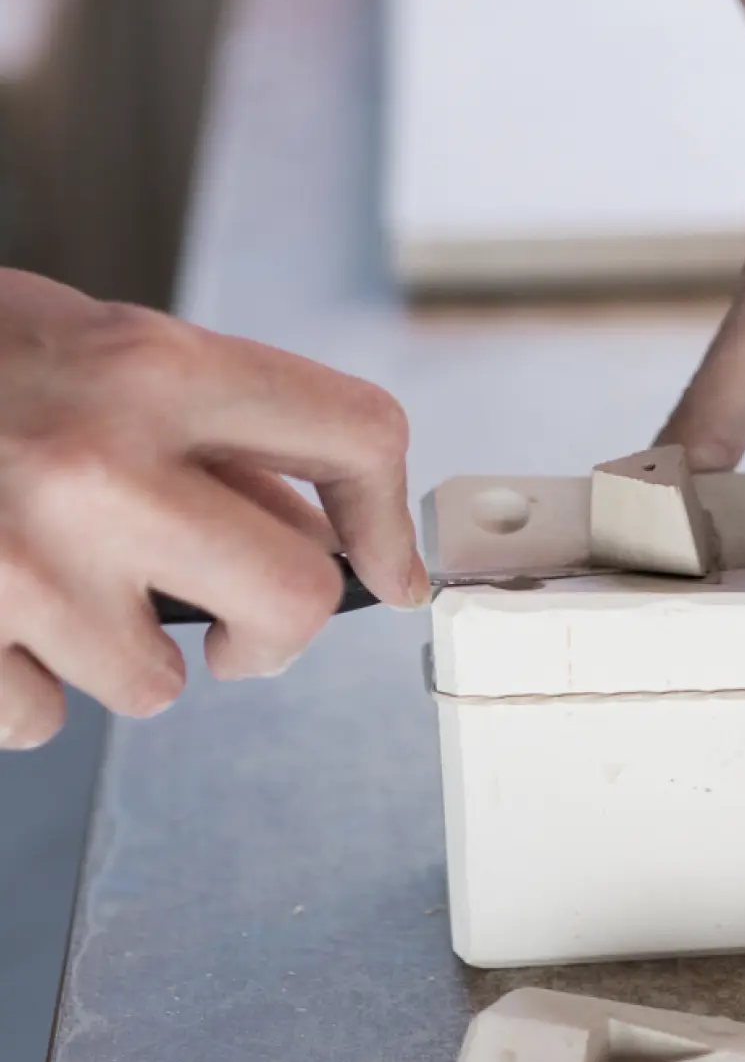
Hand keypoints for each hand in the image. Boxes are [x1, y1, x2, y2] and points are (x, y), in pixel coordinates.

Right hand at [0, 271, 427, 748]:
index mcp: (155, 363)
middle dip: (275, 629)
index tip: (390, 566)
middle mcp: (102, 461)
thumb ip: (211, 427)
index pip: (353, 432)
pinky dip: (26, 684)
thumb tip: (324, 533)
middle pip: (293, 597)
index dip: (389, 515)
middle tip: (240, 629)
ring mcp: (24, 559)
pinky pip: (43, 719)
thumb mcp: (100, 343)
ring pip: (157, 684)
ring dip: (121, 652)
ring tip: (55, 579)